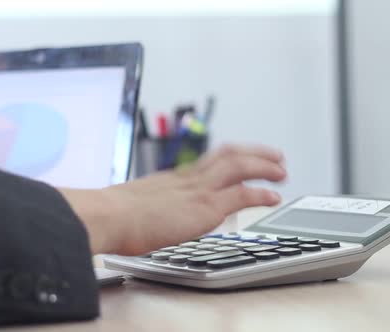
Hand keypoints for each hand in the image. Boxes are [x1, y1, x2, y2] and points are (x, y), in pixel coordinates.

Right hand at [59, 144, 286, 254]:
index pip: (206, 161)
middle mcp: (186, 178)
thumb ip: (143, 208)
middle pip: (227, 154)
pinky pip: (241, 194)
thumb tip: (137, 218)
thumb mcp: (130, 205)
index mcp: (170, 178)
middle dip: (254, 153)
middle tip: (273, 156)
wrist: (108, 216)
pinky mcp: (204, 206)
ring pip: (239, 166)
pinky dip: (260, 193)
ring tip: (281, 170)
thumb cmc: (112, 216)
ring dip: (264, 166)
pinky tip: (273, 196)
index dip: (228, 159)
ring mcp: (197, 190)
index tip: (239, 161)